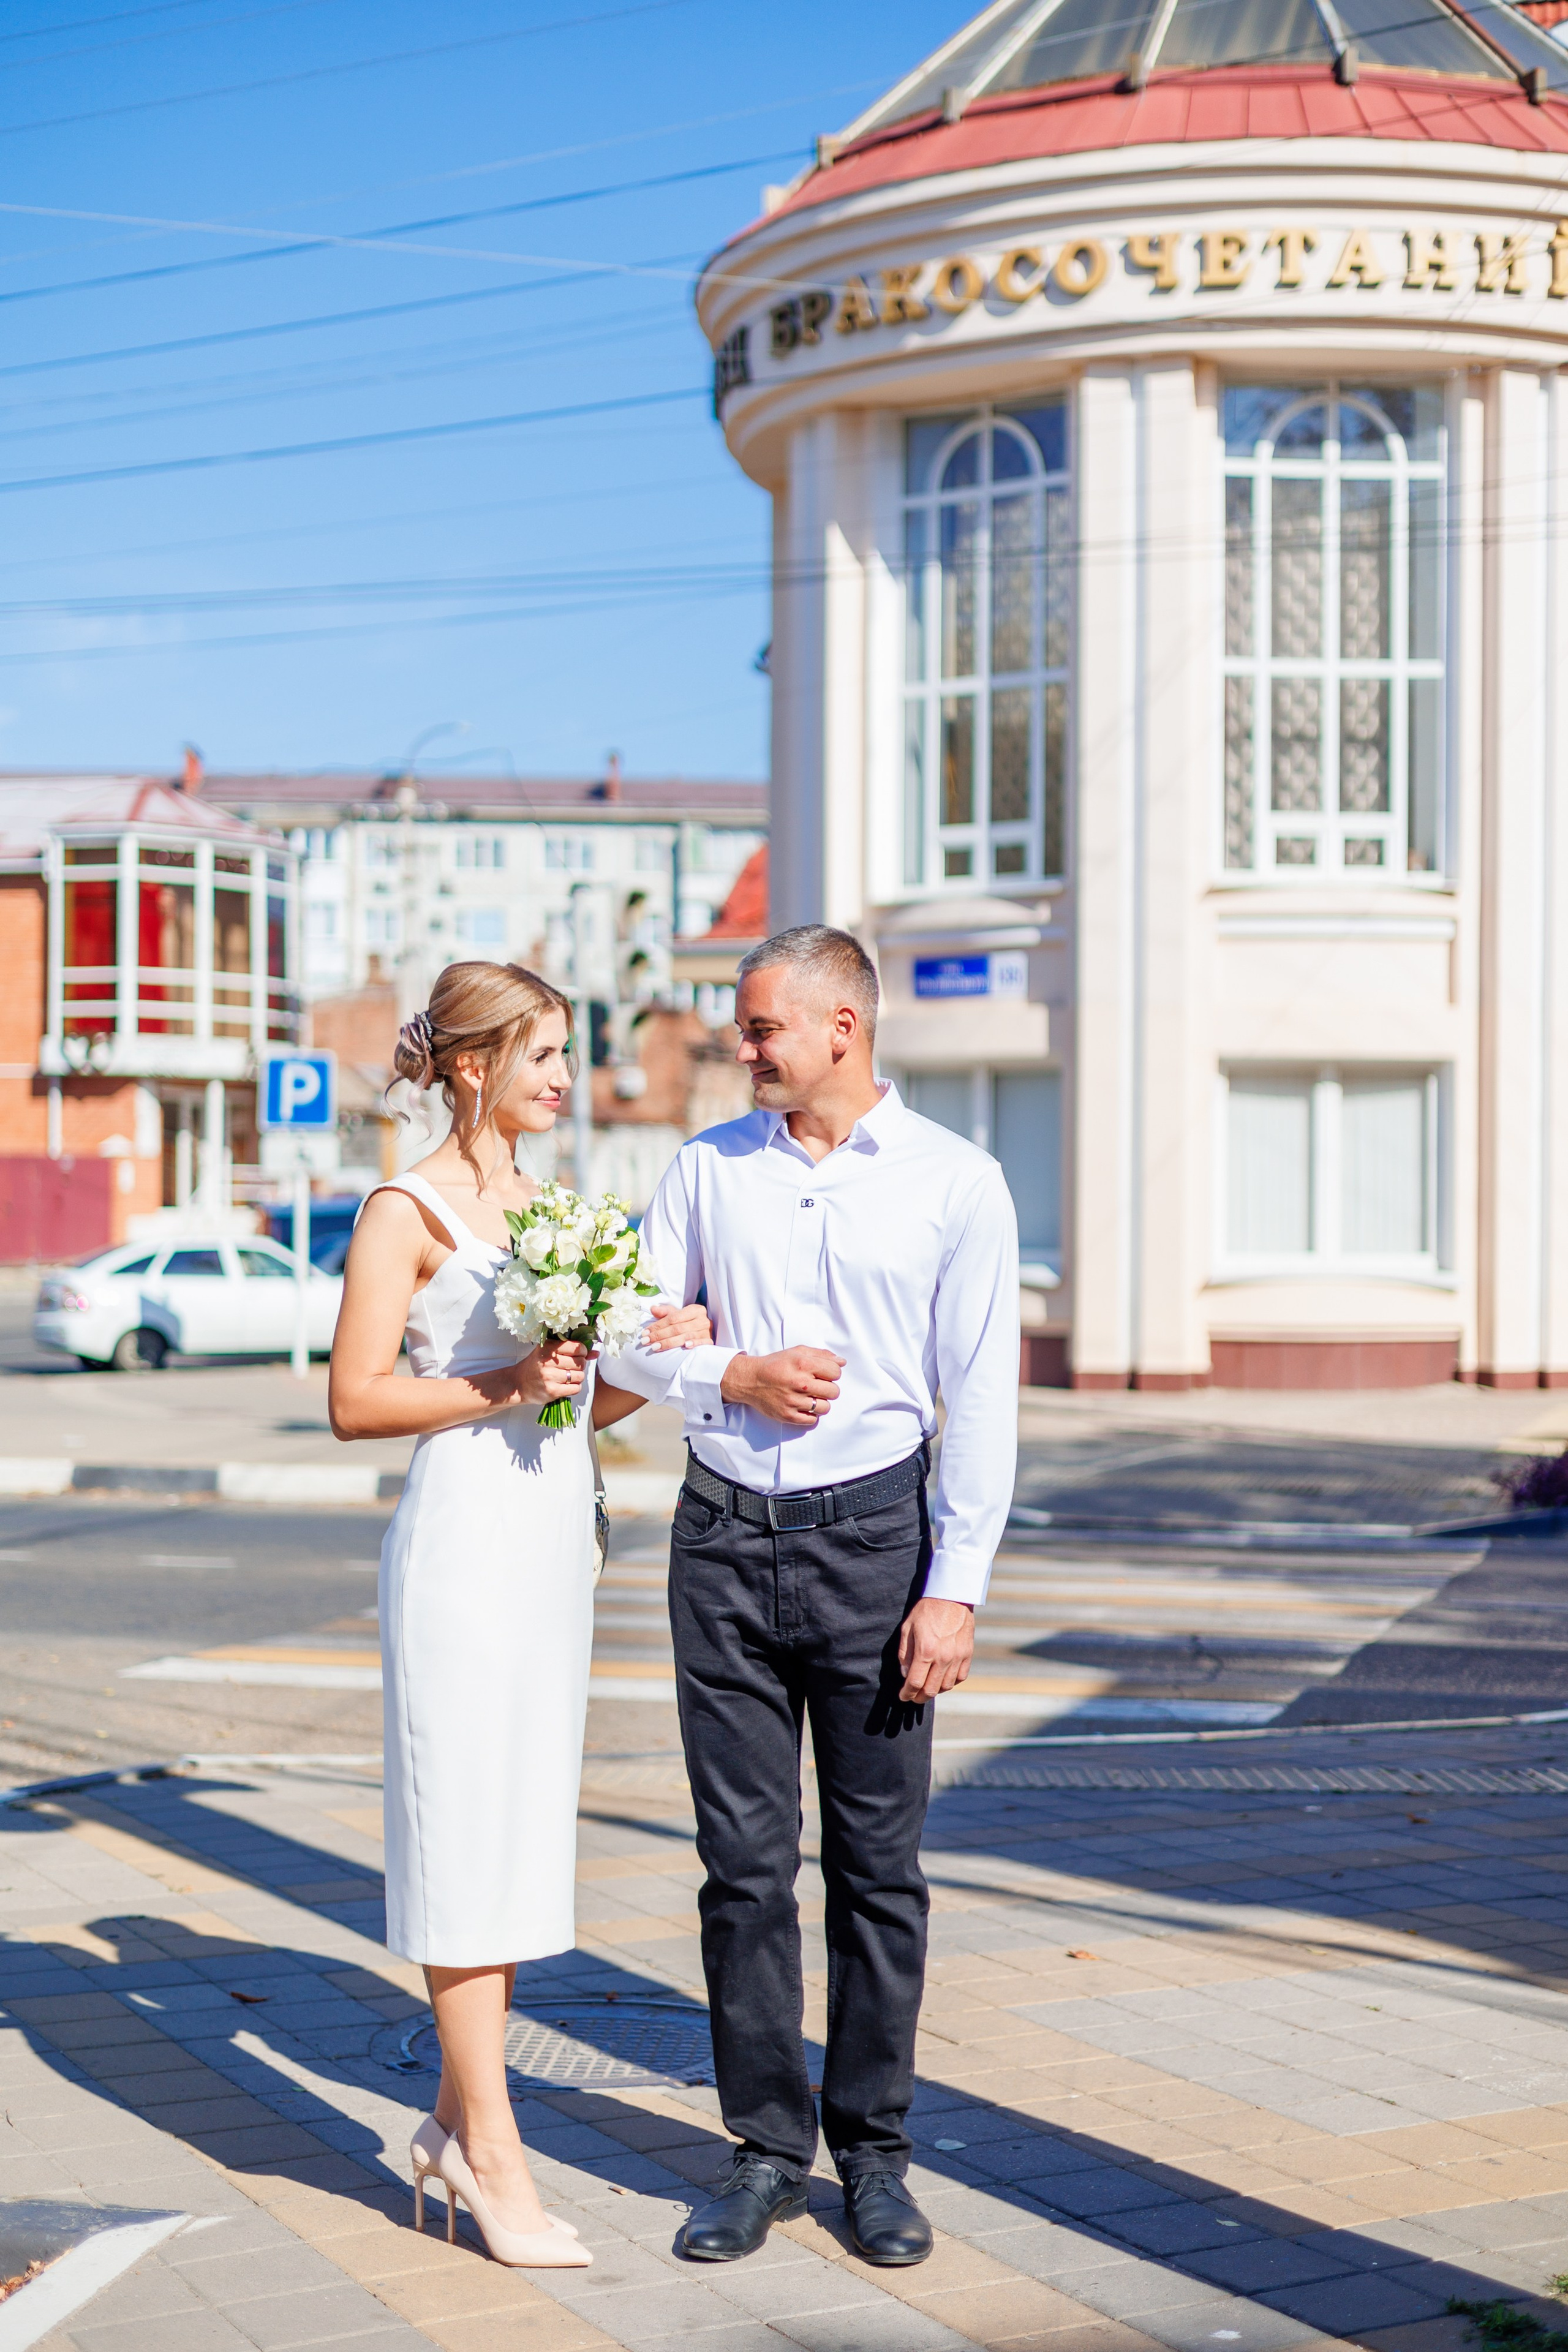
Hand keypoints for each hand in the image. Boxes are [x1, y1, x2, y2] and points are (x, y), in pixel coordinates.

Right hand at [510, 1338, 588, 1407]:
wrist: (518, 1384)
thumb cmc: (535, 1365)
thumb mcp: (549, 1351)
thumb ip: (572, 1350)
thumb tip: (595, 1352)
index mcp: (547, 1347)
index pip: (577, 1347)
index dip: (583, 1351)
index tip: (579, 1354)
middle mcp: (547, 1361)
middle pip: (580, 1362)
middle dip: (580, 1365)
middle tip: (571, 1366)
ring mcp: (549, 1377)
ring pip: (579, 1376)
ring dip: (577, 1377)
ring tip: (567, 1376)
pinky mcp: (552, 1391)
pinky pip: (575, 1388)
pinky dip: (574, 1387)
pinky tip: (566, 1385)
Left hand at [642, 1301, 712, 1350]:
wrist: (704, 1328)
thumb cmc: (689, 1321)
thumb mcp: (678, 1314)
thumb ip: (665, 1312)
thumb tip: (653, 1309)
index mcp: (695, 1310)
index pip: (673, 1318)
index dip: (658, 1325)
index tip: (645, 1332)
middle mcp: (702, 1320)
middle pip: (678, 1328)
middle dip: (660, 1335)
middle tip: (646, 1341)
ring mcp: (707, 1331)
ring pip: (686, 1337)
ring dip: (669, 1343)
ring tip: (655, 1347)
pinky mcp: (710, 1341)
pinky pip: (702, 1343)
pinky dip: (694, 1344)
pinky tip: (685, 1347)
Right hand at [722, 1346, 843, 1425]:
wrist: (750, 1380)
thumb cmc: (775, 1365)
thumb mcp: (797, 1352)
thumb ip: (821, 1355)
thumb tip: (842, 1362)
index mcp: (803, 1364)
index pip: (836, 1372)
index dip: (832, 1372)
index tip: (823, 1374)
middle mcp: (800, 1383)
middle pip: (834, 1391)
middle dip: (828, 1388)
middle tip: (817, 1386)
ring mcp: (794, 1401)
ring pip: (825, 1408)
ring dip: (820, 1402)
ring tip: (810, 1397)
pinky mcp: (788, 1416)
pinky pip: (812, 1420)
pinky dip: (811, 1415)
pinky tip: (803, 1406)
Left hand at [897, 1598, 973, 1702]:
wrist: (952, 1596)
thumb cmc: (926, 1610)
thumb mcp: (907, 1628)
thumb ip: (905, 1654)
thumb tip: (906, 1674)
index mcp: (925, 1650)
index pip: (915, 1683)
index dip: (907, 1694)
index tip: (903, 1696)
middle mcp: (943, 1657)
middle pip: (931, 1689)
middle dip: (919, 1697)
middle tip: (913, 1697)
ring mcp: (957, 1656)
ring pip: (946, 1686)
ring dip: (935, 1691)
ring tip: (927, 1688)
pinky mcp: (968, 1654)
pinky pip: (960, 1677)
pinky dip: (951, 1682)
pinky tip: (942, 1678)